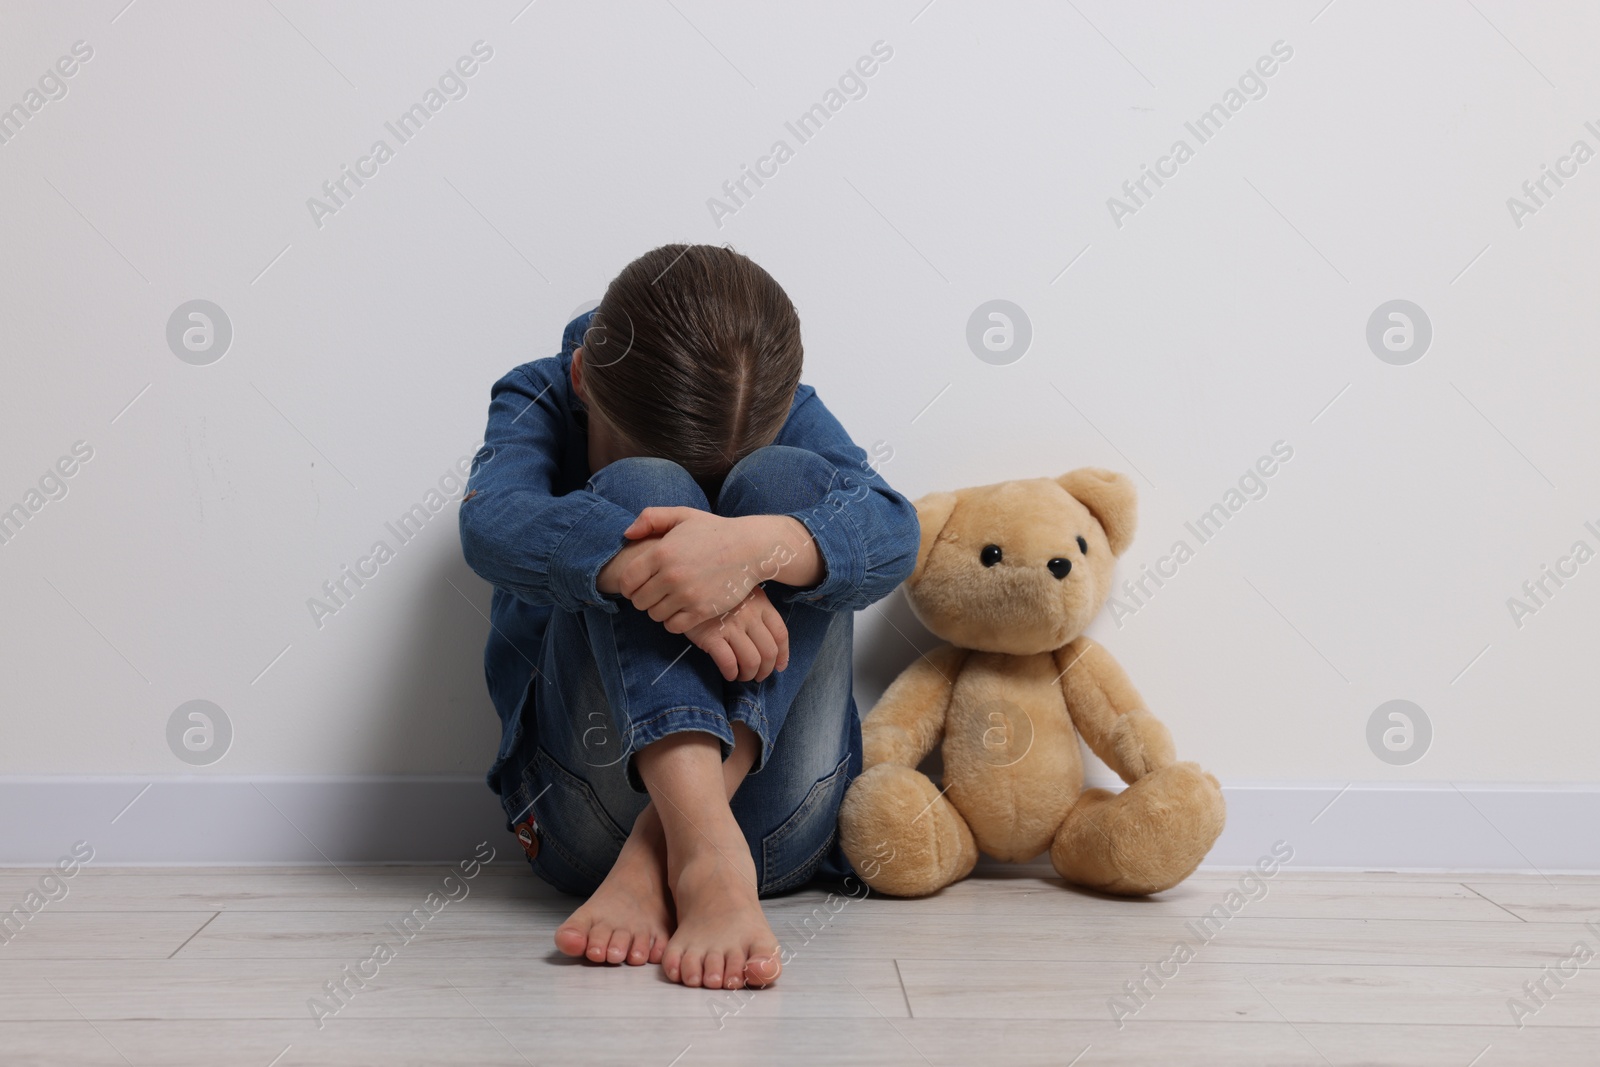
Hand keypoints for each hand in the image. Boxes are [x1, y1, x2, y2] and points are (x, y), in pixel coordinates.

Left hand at [602, 508, 819, 632]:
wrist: (750, 548)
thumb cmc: (714, 531)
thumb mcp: (683, 515)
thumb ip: (650, 518)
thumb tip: (626, 534)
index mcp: (661, 553)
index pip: (627, 581)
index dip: (628, 585)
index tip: (638, 584)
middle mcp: (671, 576)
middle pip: (639, 601)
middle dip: (643, 598)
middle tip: (655, 593)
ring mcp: (687, 595)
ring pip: (655, 615)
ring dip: (659, 610)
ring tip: (670, 600)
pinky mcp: (702, 610)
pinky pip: (674, 626)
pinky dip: (674, 621)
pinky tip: (682, 610)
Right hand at [684, 585, 788, 681]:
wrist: (686, 584)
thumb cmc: (716, 591)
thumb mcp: (743, 591)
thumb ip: (757, 610)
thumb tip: (771, 641)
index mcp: (760, 603)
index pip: (780, 634)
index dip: (783, 654)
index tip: (779, 666)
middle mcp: (749, 615)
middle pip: (768, 652)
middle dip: (766, 670)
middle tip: (758, 676)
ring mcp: (730, 625)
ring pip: (751, 661)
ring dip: (749, 675)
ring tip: (742, 676)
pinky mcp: (710, 636)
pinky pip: (728, 663)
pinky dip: (731, 673)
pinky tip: (729, 674)